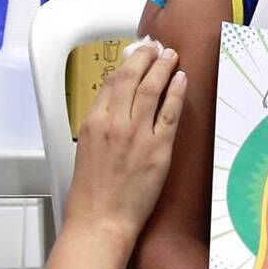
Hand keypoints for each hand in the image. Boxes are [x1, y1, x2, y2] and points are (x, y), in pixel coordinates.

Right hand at [65, 43, 185, 243]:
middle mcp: (114, 122)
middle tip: (155, 47)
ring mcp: (137, 134)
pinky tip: (181, 79)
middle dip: (145, 57)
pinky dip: (176, 92)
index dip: (125, 65)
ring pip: (152, 88)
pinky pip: (170, 112)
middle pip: (131, 77)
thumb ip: (99, 125)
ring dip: (163, 67)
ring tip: (171, 55)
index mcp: (93, 121)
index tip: (135, 57)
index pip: (111, 82)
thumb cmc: (90, 193)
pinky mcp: (158, 149)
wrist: (101, 221)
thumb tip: (114, 107)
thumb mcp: (85, 149)